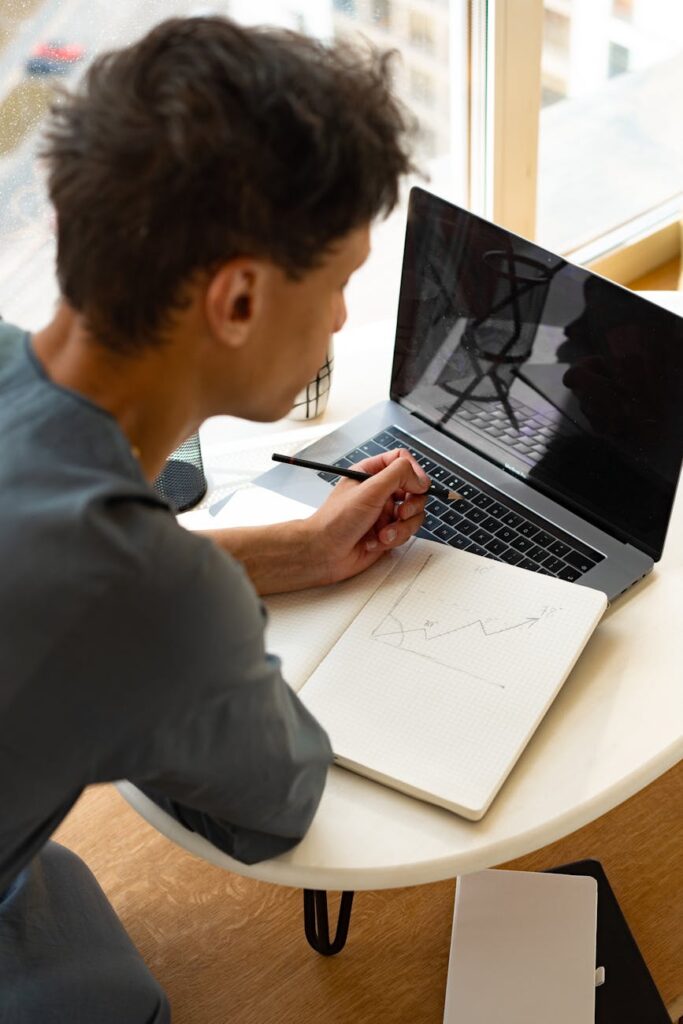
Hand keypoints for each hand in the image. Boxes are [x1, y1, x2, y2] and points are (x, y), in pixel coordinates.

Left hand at [304, 448, 429, 584]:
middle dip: (411, 505)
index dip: (414, 473)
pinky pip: (405, 533)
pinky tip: (375, 542)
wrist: (324, 553)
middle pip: (414, 490)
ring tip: (383, 534)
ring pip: (413, 515)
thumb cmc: (336, 520)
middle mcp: (379, 492)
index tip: (417, 487)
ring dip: (401, 527)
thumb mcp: (369, 490)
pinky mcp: (387, 533)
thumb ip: (398, 475)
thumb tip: (421, 478)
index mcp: (371, 473)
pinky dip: (393, 539)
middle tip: (401, 513)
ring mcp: (384, 514)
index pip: (402, 462)